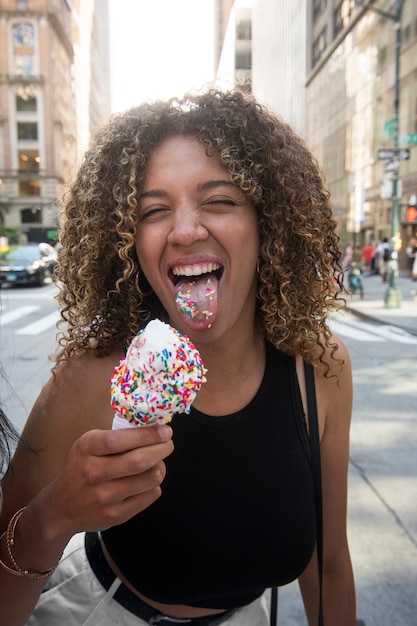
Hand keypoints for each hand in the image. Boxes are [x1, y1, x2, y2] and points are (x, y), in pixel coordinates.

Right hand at [40, 425, 173, 538]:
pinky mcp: (115, 516)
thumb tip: (153, 428)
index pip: (121, 440)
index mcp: (87, 449)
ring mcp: (104, 497)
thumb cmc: (80, 468)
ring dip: (160, 467)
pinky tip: (148, 480)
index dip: (148, 435)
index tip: (165, 430)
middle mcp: (94, 473)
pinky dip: (154, 485)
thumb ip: (116, 437)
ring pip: (149, 479)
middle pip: (139, 461)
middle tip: (168, 444)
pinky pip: (148, 496)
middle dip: (162, 449)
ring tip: (158, 462)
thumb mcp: (88, 445)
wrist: (59, 508)